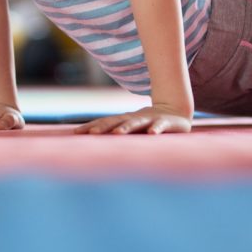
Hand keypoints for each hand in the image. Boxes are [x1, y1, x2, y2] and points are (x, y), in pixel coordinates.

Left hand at [74, 106, 191, 134]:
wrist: (175, 111)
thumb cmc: (147, 123)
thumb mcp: (129, 127)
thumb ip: (113, 132)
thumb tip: (89, 140)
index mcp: (124, 120)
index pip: (104, 122)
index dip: (90, 126)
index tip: (75, 132)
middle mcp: (134, 118)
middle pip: (116, 121)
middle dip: (103, 127)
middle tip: (91, 133)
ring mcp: (150, 119)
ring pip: (136, 123)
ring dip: (126, 127)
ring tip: (117, 133)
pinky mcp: (166, 123)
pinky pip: (160, 126)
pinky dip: (156, 129)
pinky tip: (151, 134)